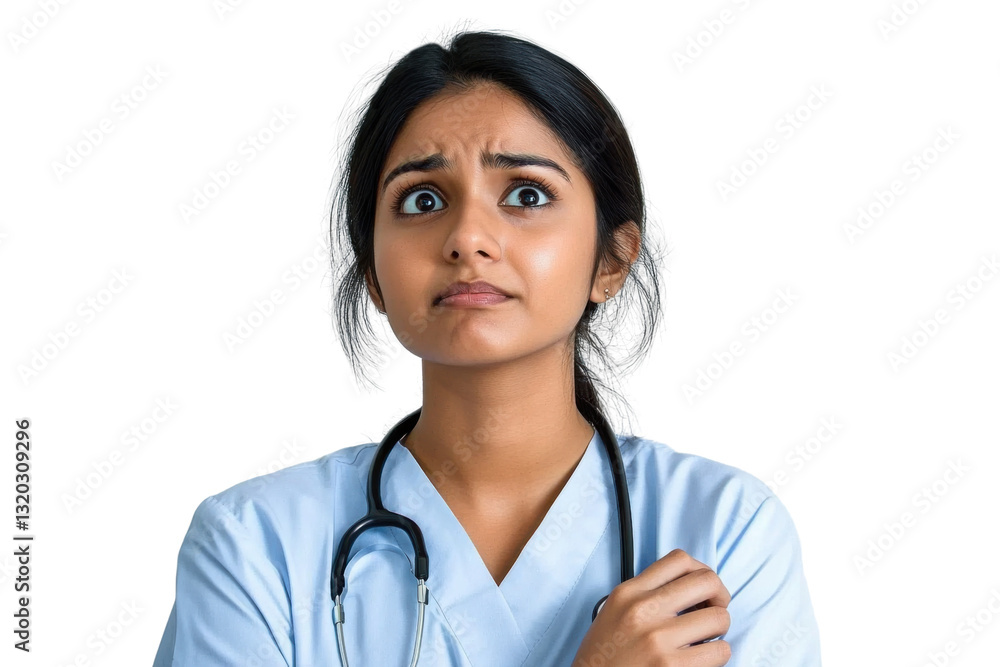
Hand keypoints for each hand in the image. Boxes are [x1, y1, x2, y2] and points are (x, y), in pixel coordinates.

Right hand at [572, 549, 731, 666]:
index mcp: (628, 593)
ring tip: (705, 639)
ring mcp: (658, 638)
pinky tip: (702, 658)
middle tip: (714, 611)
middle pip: (706, 581)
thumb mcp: (614, 612)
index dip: (701, 571)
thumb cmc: (604, 656)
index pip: (679, 560)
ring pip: (719, 618)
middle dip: (719, 596)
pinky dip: (717, 654)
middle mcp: (643, 610)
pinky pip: (719, 651)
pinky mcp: (672, 666)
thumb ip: (645, 594)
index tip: (702, 588)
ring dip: (718, 629)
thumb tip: (686, 590)